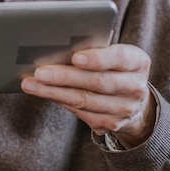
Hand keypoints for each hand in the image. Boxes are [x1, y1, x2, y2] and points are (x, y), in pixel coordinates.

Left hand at [21, 44, 155, 148]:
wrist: (133, 97)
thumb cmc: (114, 65)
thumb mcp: (114, 52)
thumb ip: (95, 48)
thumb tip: (57, 46)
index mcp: (138, 62)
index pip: (119, 58)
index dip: (98, 58)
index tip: (75, 57)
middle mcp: (135, 87)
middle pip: (98, 82)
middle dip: (66, 77)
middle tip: (40, 72)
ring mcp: (125, 109)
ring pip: (85, 101)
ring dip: (54, 92)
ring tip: (31, 84)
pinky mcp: (111, 124)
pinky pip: (81, 113)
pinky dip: (60, 101)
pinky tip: (43, 93)